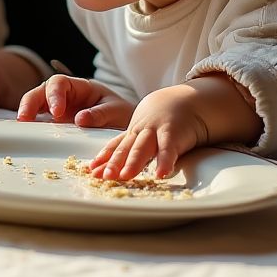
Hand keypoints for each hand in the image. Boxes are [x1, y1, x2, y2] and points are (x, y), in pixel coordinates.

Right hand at [16, 74, 133, 126]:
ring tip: (22, 126)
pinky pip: (41, 122)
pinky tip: (27, 134)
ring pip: (37, 105)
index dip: (54, 95)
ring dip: (27, 113)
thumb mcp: (116, 111)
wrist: (127, 127)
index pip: (60, 83)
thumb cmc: (121, 113)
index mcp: (80, 87)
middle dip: (31, 102)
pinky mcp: (56, 125)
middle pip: (41, 91)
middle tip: (25, 118)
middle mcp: (65, 96)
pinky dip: (33, 126)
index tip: (56, 112)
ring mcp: (58, 110)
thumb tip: (79, 119)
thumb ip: (100, 114)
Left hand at [89, 75, 262, 180]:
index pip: (116, 146)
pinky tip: (161, 174)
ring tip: (125, 176)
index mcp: (133, 133)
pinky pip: (169, 148)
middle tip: (105, 176)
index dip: (104, 158)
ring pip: (143, 147)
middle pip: (126, 148)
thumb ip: (130, 148)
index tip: (91, 170)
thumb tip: (110, 166)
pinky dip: (164, 161)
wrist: (185, 99)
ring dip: (134, 161)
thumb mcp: (143, 131)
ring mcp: (156, 131)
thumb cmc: (161, 119)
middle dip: (114, 162)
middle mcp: (141, 132)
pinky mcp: (173, 133)